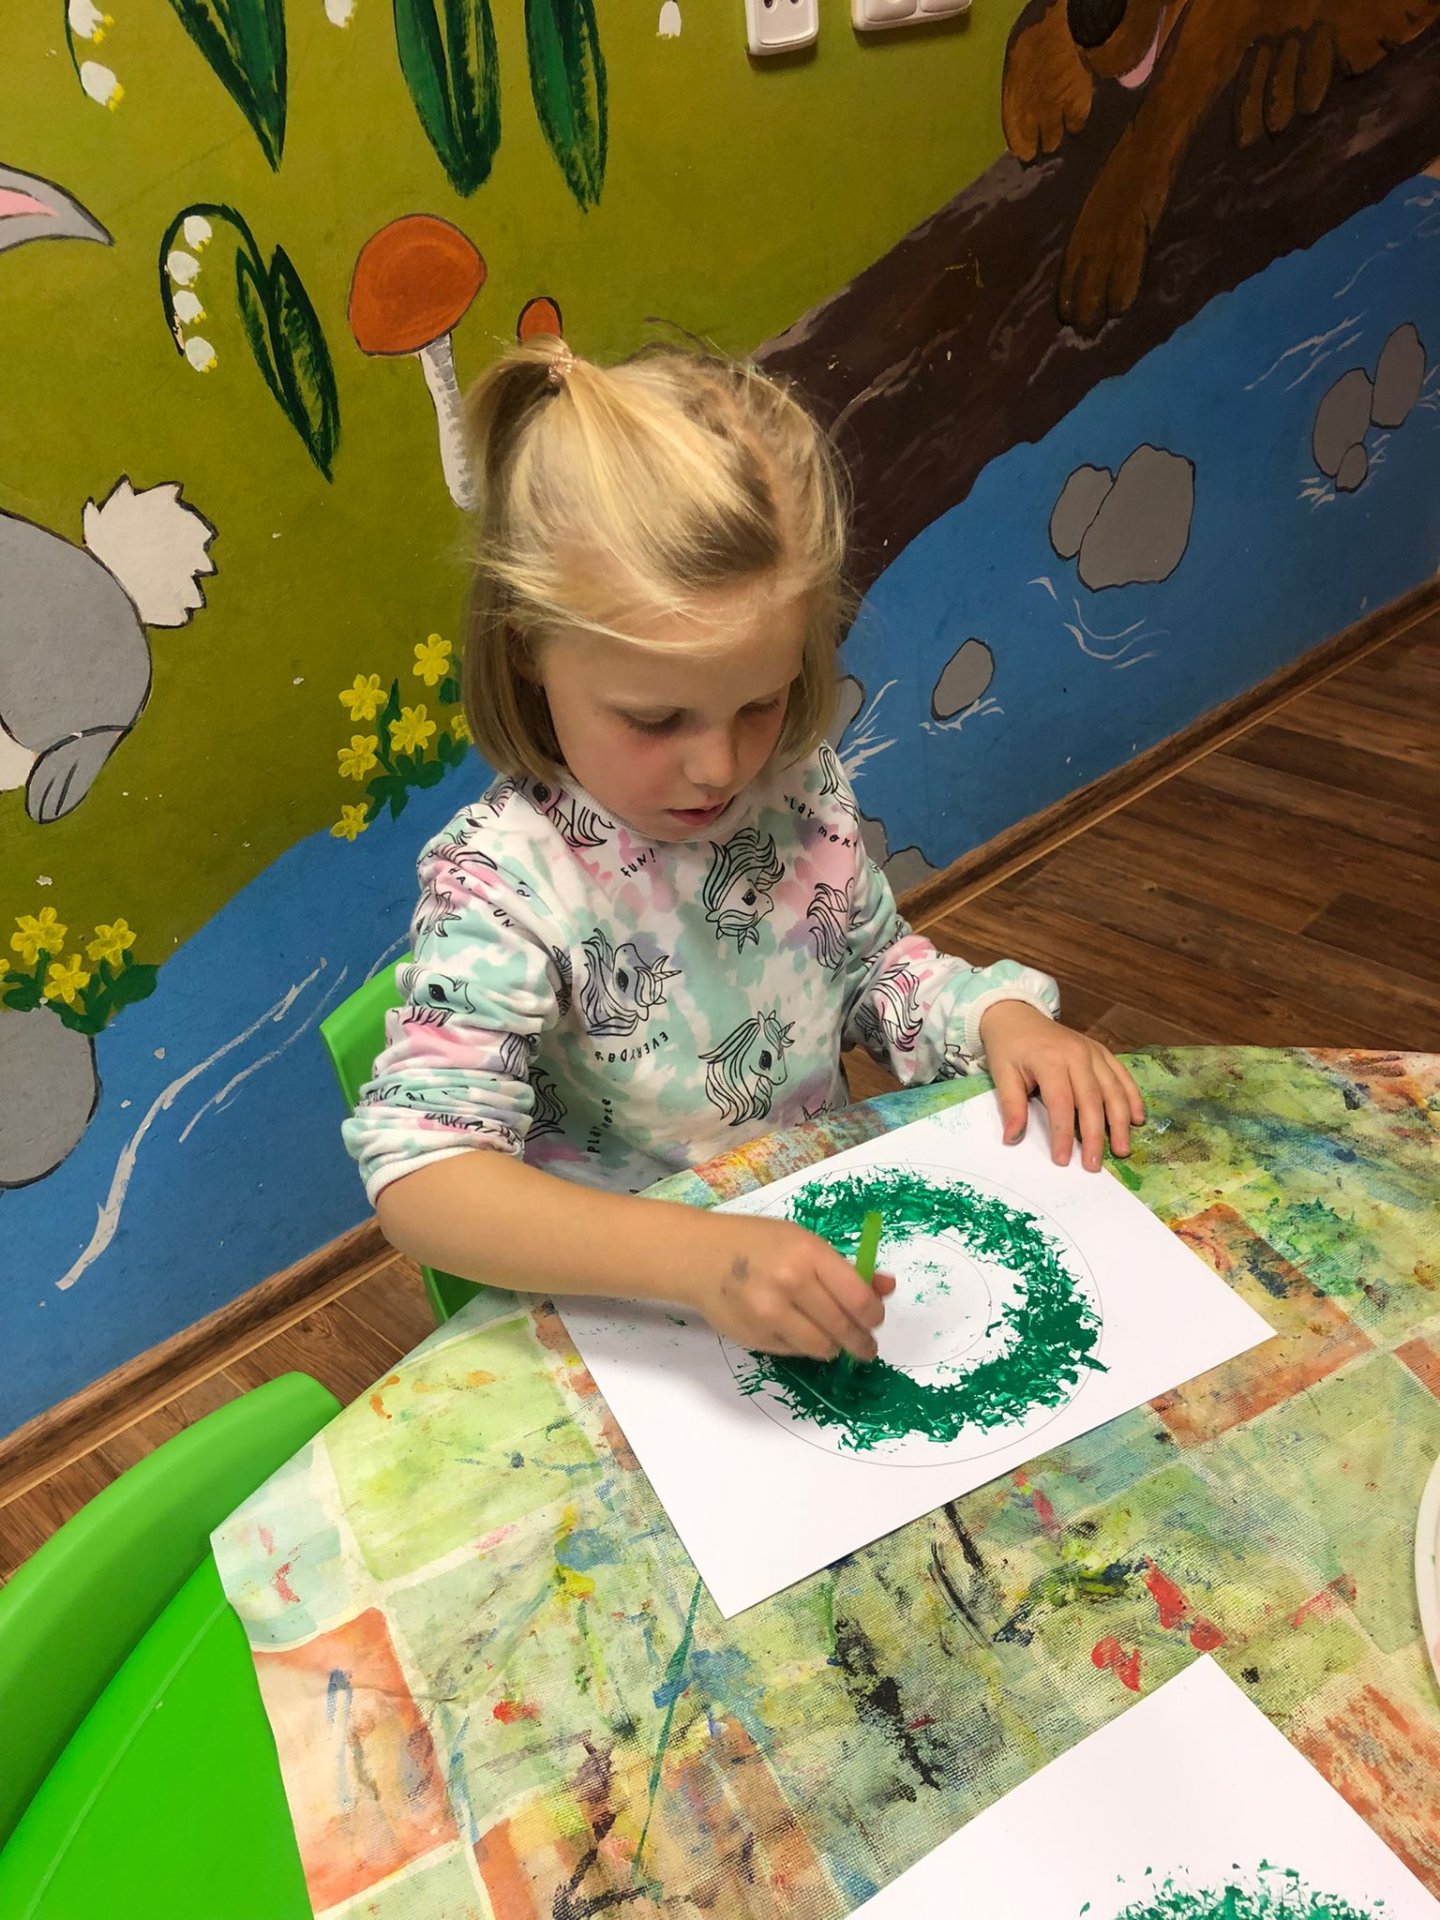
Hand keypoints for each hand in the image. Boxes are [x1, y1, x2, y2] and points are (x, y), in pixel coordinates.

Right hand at [682, 1213, 894, 1361]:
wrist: (700, 1256)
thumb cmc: (757, 1243)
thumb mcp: (803, 1242)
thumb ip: (845, 1268)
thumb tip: (886, 1288)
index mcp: (808, 1253)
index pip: (858, 1299)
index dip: (874, 1316)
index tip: (875, 1321)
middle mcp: (790, 1283)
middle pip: (843, 1328)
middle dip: (861, 1342)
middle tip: (865, 1346)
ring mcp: (769, 1313)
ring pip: (821, 1348)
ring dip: (833, 1347)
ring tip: (832, 1339)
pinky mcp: (755, 1337)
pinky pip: (794, 1352)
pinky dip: (802, 1346)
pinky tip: (794, 1329)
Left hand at [979, 1000, 1144, 1171]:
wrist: (1017, 1015)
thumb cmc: (1009, 1048)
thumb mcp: (1002, 1073)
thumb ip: (1011, 1105)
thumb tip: (1012, 1138)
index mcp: (1050, 1060)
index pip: (1061, 1103)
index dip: (1064, 1134)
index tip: (1063, 1160)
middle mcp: (1077, 1055)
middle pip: (1092, 1100)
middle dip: (1096, 1136)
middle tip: (1094, 1165)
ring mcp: (1092, 1052)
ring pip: (1113, 1090)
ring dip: (1120, 1122)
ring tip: (1122, 1150)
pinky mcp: (1101, 1051)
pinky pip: (1122, 1076)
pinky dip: (1132, 1098)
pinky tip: (1136, 1120)